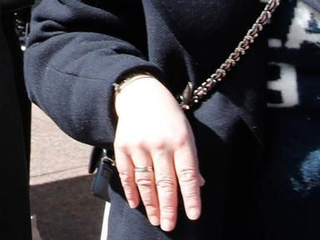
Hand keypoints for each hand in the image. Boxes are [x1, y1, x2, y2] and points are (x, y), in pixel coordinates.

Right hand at [112, 75, 202, 231]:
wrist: (141, 94)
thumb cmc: (169, 117)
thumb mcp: (186, 133)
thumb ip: (190, 159)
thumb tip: (198, 185)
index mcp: (181, 141)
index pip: (188, 175)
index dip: (191, 197)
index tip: (194, 216)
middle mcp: (160, 144)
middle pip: (165, 182)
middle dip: (168, 208)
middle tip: (169, 226)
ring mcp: (139, 145)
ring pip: (146, 182)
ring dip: (151, 204)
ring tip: (156, 220)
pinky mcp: (122, 146)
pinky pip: (126, 174)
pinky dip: (131, 191)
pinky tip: (136, 204)